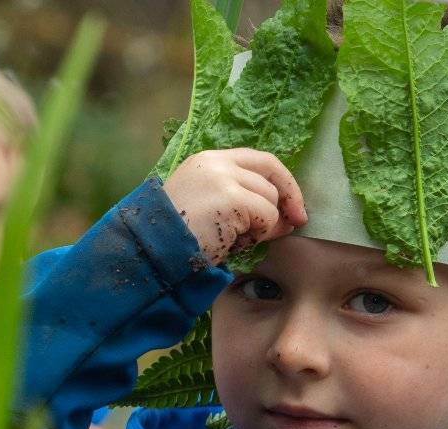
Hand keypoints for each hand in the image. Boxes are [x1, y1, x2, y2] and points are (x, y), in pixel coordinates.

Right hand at [163, 148, 307, 264]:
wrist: (152, 250)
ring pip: (270, 199)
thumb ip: (242, 200)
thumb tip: (287, 217)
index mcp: (208, 161)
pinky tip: (234, 243)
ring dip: (263, 226)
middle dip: (284, 205)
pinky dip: (260, 235)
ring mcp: (223, 178)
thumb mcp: (210, 209)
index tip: (295, 207)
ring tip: (236, 239)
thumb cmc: (179, 238)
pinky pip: (267, 217)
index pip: (260, 160)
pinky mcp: (231, 198)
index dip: (284, 183)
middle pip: (271, 177)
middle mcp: (216, 162)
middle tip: (289, 227)